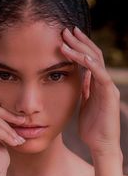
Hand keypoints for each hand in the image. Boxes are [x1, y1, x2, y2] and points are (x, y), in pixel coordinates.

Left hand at [60, 27, 120, 156]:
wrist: (101, 145)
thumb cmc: (92, 127)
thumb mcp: (85, 104)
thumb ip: (86, 89)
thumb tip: (82, 76)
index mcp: (97, 84)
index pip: (90, 59)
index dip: (79, 47)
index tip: (66, 37)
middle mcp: (104, 82)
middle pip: (94, 55)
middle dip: (80, 41)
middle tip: (66, 30)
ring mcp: (108, 87)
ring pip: (96, 61)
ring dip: (81, 48)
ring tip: (67, 37)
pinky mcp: (109, 95)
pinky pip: (99, 75)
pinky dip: (89, 63)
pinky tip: (78, 55)